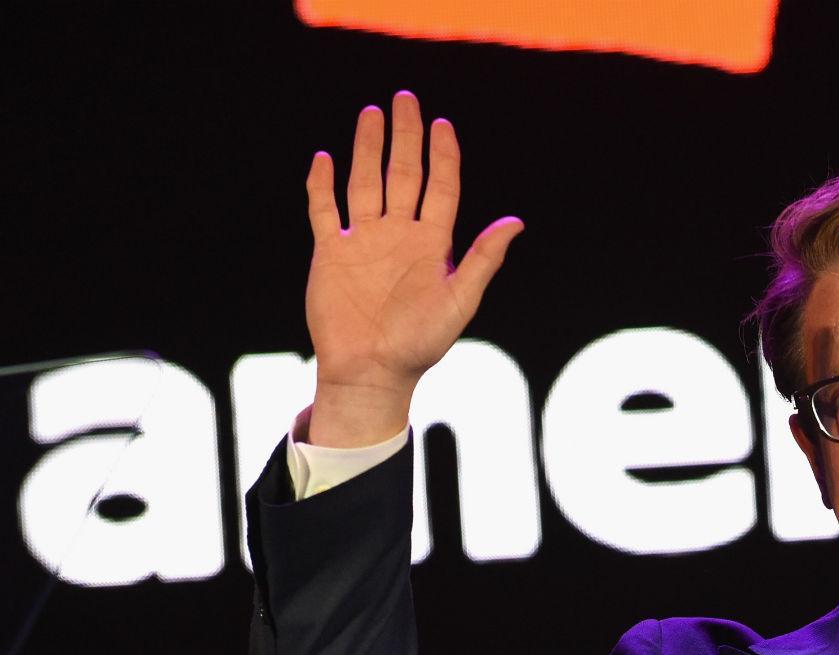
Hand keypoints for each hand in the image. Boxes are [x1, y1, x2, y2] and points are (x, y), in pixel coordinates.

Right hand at [303, 90, 522, 446]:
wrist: (372, 371)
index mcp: (432, 244)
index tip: (443, 125)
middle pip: (403, 174)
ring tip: (370, 115)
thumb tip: (516, 222)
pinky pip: (324, 210)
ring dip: (367, 149)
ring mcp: (363, 240)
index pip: (441, 188)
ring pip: (365, 183)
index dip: (443, 157)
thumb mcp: (460, 302)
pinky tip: (325, 159)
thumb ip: (484, 260)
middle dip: (405, 137)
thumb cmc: (420, 344)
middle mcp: (398, 235)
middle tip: (405, 99)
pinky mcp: (331, 252)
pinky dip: (322, 185)